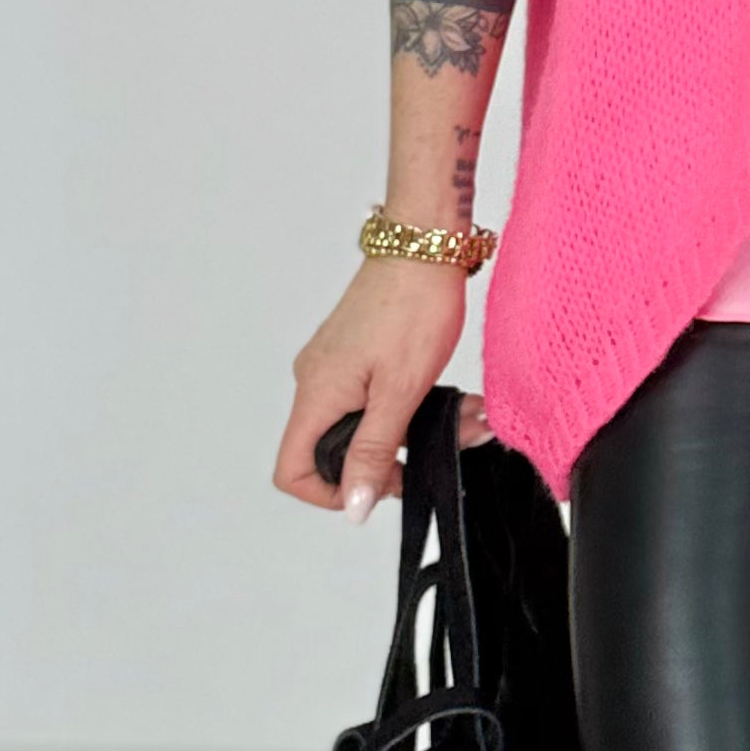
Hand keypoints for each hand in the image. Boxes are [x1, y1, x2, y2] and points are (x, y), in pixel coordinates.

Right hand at [273, 257, 470, 520]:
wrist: (425, 245)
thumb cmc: (414, 306)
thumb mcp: (400, 392)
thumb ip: (374, 452)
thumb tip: (353, 505)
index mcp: (317, 393)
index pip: (292, 470)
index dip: (329, 493)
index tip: (376, 487)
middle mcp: (315, 381)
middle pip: (331, 452)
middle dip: (387, 462)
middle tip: (433, 450)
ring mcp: (334, 367)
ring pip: (360, 425)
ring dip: (409, 432)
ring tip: (457, 417)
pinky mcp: (355, 355)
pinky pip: (371, 399)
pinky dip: (408, 406)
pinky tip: (446, 398)